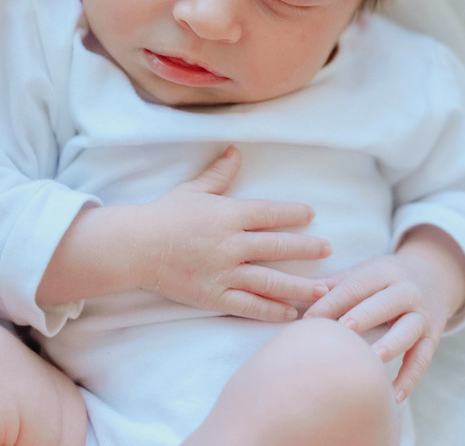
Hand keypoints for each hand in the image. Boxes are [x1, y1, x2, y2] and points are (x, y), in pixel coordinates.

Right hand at [134, 145, 331, 321]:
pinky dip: (271, 310)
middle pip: (278, 246)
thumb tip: (235, 150)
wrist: (136, 248)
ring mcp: (224, 272)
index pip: (270, 213)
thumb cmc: (164, 215)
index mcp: (228, 215)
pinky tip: (290, 313)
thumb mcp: (193, 190)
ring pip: (270, 280)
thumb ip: (219, 173)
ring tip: (322, 290)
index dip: (293, 213)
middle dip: (306, 248)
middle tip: (328, 249)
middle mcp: (231, 244)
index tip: (311, 214)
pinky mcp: (214, 296)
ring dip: (299, 286)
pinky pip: (249, 305)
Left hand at [302, 227, 464, 401]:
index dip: (332, 302)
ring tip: (371, 360)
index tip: (309, 320)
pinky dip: (409, 378)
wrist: (435, 276)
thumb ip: (338, 283)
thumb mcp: (366, 271)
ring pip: (407, 331)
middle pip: (384, 303)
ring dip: (390, 345)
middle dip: (363, 316)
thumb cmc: (386, 279)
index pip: (356, 286)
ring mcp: (422, 315)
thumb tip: (305, 292)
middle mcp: (407, 291)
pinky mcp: (433, 337)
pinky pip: (422, 359)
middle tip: (341, 331)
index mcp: (384, 271)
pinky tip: (392, 396)